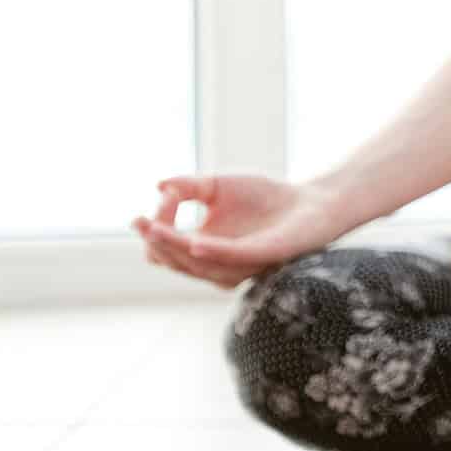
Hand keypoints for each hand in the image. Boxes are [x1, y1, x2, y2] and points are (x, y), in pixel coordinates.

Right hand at [131, 175, 349, 288]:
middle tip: (141, 222)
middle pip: (175, 261)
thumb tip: (159, 185)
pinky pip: (231, 259)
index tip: (148, 208)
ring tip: (154, 228)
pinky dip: (212, 252)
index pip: (165, 250)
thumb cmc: (264, 196)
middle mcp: (216, 263)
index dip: (152, 233)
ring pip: (197, 265)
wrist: (310, 201)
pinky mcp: (261, 258)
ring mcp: (238, 265)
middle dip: (156, 243)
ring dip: (174, 247)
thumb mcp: (217, 185)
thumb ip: (189, 186)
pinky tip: (194, 242)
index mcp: (202, 249)